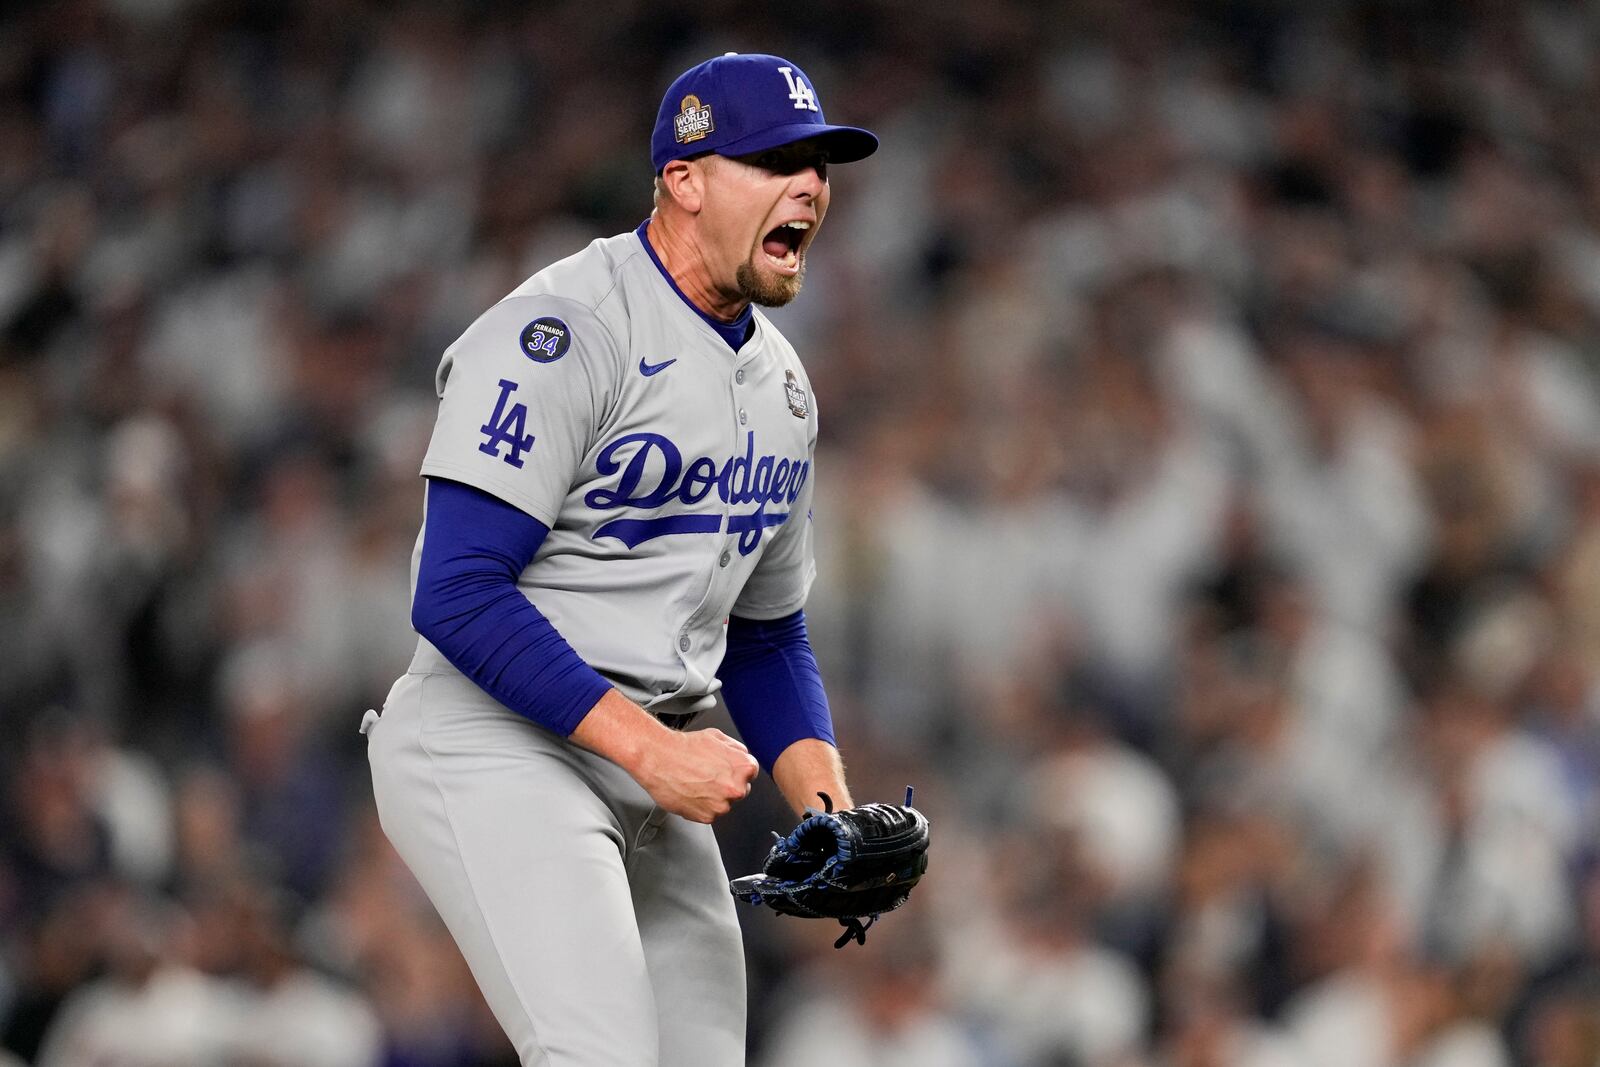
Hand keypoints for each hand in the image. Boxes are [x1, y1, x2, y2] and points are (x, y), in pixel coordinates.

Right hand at [634, 728, 758, 823]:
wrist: (658, 759)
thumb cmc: (683, 747)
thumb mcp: (717, 736)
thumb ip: (736, 749)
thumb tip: (741, 756)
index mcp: (743, 767)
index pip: (750, 773)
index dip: (735, 770)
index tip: (725, 769)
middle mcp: (736, 788)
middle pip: (739, 790)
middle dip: (726, 784)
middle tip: (708, 775)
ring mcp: (721, 805)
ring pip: (724, 804)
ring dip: (714, 797)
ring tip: (697, 782)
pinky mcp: (706, 817)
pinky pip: (709, 813)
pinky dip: (701, 806)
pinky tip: (691, 791)